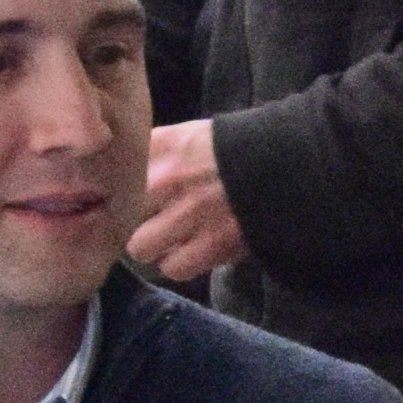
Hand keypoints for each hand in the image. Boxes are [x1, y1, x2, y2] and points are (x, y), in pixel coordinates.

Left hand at [129, 118, 243, 280]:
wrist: (289, 164)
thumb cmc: (240, 149)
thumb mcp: (192, 134)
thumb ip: (157, 152)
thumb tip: (127, 178)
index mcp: (161, 145)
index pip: (113, 176)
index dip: (116, 192)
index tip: (123, 199)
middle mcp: (166, 178)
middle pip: (120, 214)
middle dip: (134, 221)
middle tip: (150, 222)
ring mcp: (187, 213)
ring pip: (140, 248)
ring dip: (155, 247)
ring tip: (171, 240)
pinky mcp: (211, 243)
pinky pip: (174, 267)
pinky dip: (181, 263)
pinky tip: (193, 251)